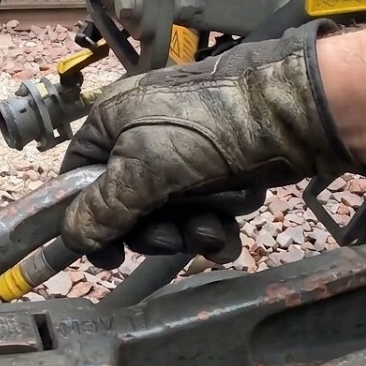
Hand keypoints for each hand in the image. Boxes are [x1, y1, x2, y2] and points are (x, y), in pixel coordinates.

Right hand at [60, 20, 363, 257]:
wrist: (294, 110)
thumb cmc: (208, 126)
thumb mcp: (144, 167)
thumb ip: (104, 209)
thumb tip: (71, 238)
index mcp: (111, 121)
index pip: (79, 178)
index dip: (87, 219)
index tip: (108, 255)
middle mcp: (142, 136)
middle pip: (127, 205)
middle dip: (153, 230)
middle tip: (172, 238)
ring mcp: (183, 153)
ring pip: (169, 215)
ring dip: (190, 231)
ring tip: (213, 229)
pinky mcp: (219, 171)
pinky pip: (203, 213)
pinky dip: (216, 227)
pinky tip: (232, 229)